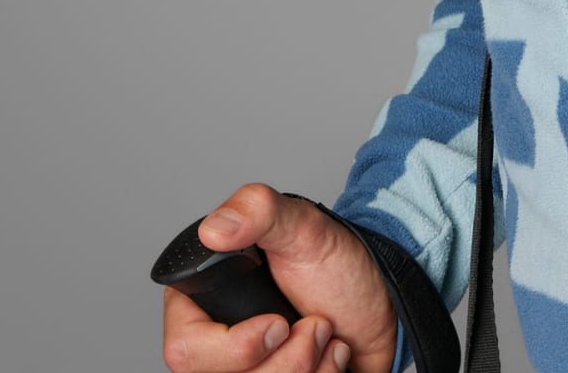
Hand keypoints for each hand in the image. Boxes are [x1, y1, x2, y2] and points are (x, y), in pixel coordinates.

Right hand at [162, 184, 398, 372]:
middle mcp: (217, 349)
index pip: (184, 352)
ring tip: (329, 336)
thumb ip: (259, 210)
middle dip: (287, 359)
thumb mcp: (304, 227)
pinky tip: (334, 359)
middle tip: (317, 324)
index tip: (278, 324)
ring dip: (308, 370)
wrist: (383, 300)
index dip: (231, 348)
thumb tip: (213, 229)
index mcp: (205, 307)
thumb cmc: (337, 263)